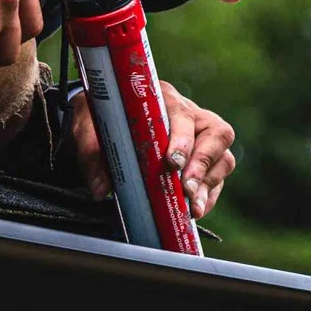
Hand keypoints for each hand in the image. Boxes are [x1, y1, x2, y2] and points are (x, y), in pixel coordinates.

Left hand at [69, 78, 237, 217]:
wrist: (102, 118)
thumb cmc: (101, 117)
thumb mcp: (88, 127)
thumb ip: (92, 152)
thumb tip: (101, 188)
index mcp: (164, 99)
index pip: (183, 115)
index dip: (183, 140)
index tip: (172, 163)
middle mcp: (190, 116)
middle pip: (217, 135)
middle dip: (203, 166)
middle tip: (187, 190)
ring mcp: (200, 138)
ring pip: (223, 158)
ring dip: (209, 185)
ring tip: (194, 208)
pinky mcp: (203, 161)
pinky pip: (217, 178)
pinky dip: (209, 196)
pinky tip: (195, 211)